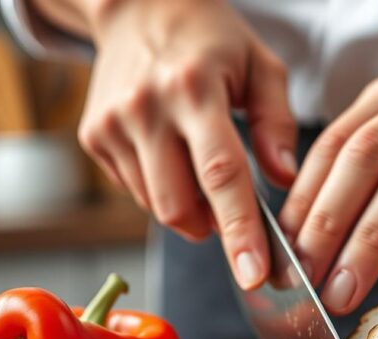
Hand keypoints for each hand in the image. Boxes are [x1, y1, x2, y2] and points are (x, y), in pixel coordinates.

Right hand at [78, 0, 296, 288]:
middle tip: (238, 212)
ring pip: (156, 207)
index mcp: (194, 87)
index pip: (221, 174)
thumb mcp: (260, 65)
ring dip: (191, 210)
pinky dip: (164, 191)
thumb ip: (276, 123)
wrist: (137, 6)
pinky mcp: (93, 138)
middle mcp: (145, 108)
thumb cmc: (211, 39)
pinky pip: (136, 192)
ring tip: (205, 170)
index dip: (239, 231)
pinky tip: (175, 156)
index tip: (255, 273)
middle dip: (215, 226)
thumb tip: (284, 179)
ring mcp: (112, 125)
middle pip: (179, 205)